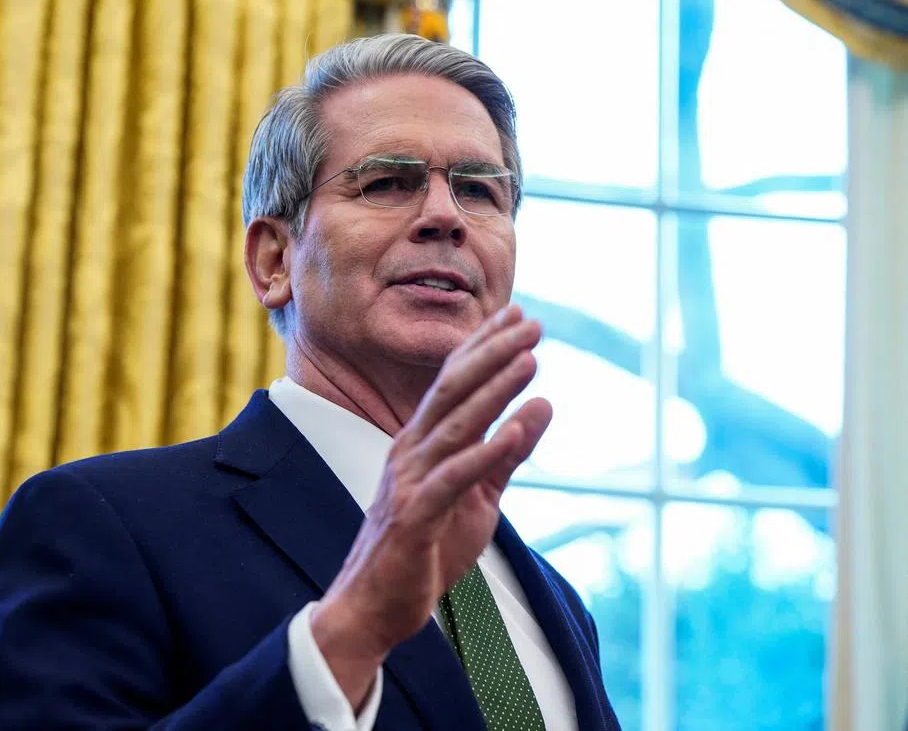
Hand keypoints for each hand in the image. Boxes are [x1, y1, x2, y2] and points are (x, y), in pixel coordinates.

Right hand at [310, 305, 551, 707]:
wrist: (376, 606)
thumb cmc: (426, 550)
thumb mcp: (479, 496)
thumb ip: (508, 453)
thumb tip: (545, 404)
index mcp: (422, 442)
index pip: (454, 382)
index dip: (485, 346)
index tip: (518, 315)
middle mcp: (411, 451)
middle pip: (453, 390)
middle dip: (493, 353)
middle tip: (531, 321)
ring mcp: (409, 481)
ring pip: (456, 425)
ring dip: (494, 391)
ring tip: (529, 360)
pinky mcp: (415, 516)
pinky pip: (454, 479)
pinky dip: (486, 453)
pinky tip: (516, 430)